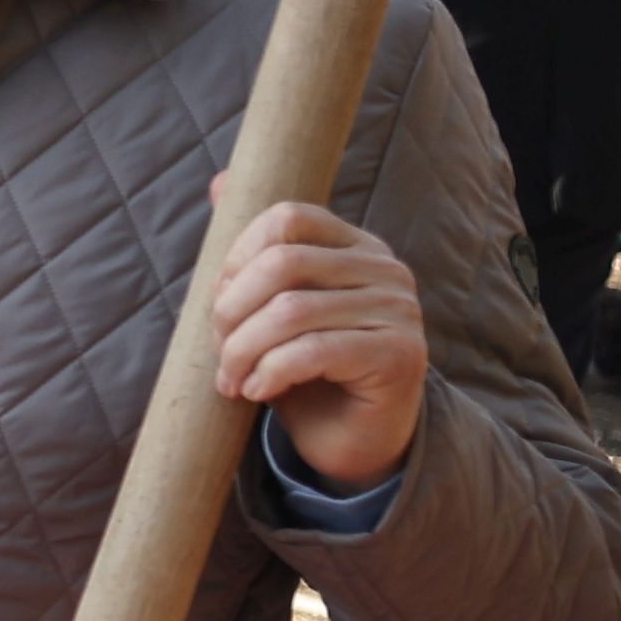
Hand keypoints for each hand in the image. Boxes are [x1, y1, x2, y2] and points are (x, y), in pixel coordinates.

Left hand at [217, 197, 426, 492]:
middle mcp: (386, 270)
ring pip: (291, 311)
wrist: (354, 439)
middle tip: (219, 352)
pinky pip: (314, 350)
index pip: (287, 218)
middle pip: (282, 263)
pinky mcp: (400, 354)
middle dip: (231, 311)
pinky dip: (270, 372)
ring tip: (232, 380)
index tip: (220, 303)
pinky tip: (258, 391)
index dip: (237, 257)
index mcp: (355, 247)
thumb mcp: (270, 308)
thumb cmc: (307, 372)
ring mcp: (400, 310)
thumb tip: (221, 181)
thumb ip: (252, 251)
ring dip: (243, 351)